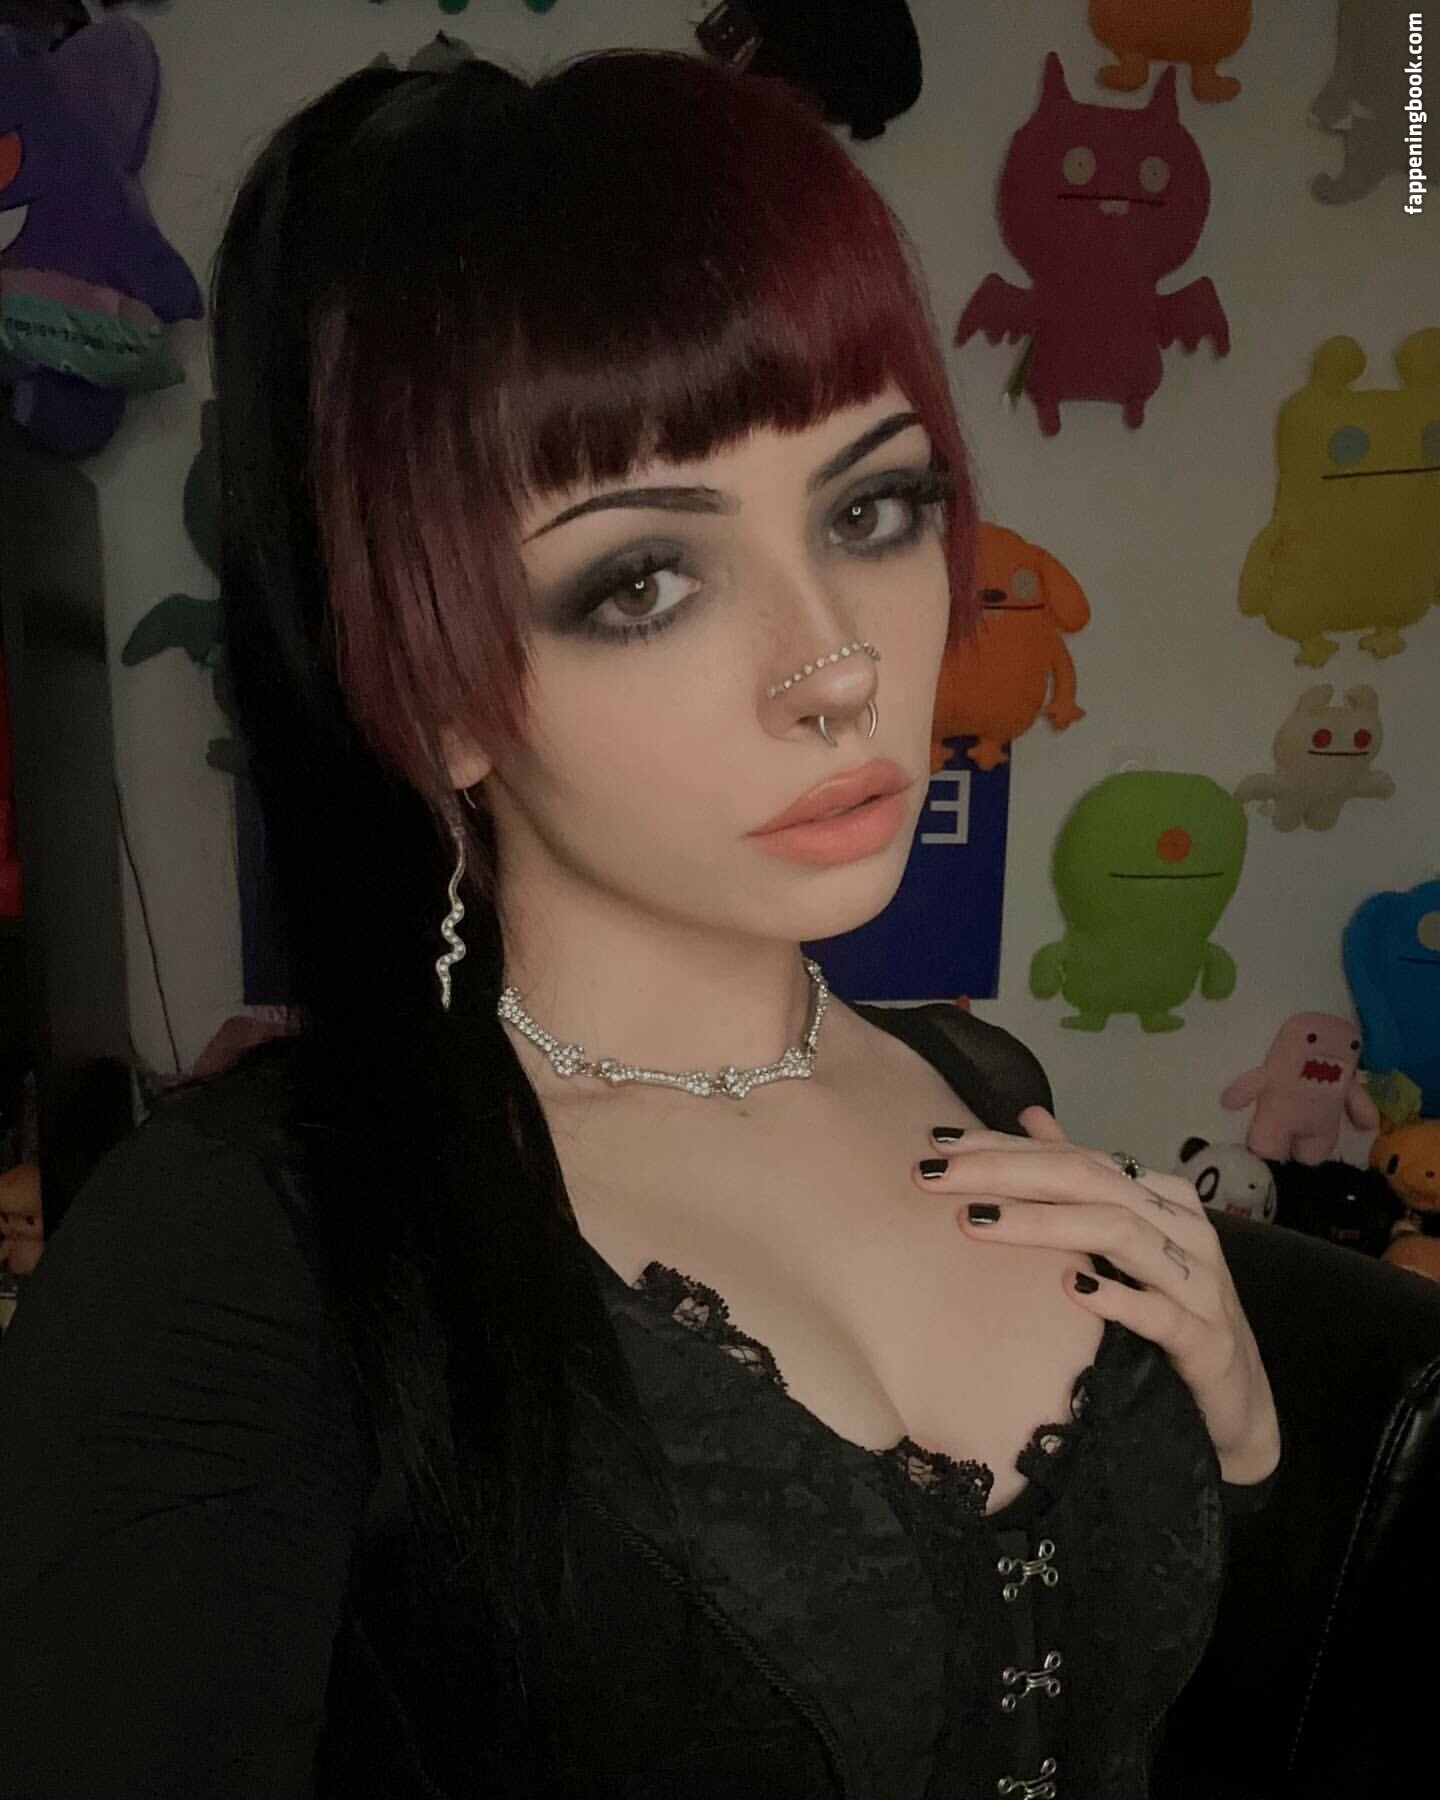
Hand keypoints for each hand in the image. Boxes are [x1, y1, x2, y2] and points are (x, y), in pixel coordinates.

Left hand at [913, 1108, 1280, 1485]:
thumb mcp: (1125, 1242)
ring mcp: (1201, 1283)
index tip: (940, 1144)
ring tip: (980, 1221)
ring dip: (1046, 1224)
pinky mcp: (1207, 1340)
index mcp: (1161, 1198)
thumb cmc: (1173, 1313)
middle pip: (1090, 1183)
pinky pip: (1161, 1313)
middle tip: (937, 1175)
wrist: (1237, 1406)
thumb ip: (1080, 1179)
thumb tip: (1029, 1117)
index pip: (1075, 1159)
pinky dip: (1116, 1297)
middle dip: (1008, 1172)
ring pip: (1121, 1233)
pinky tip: (1070, 1289)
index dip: (1007, 1147)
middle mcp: (1183, 1229)